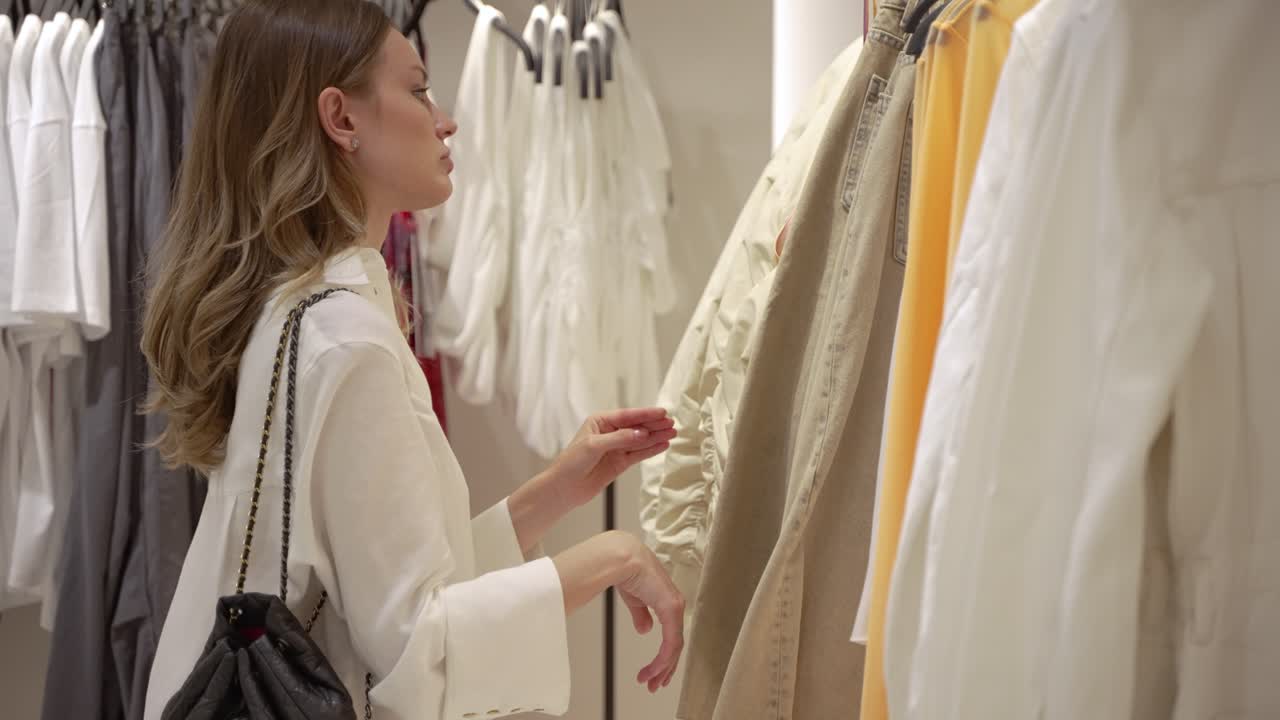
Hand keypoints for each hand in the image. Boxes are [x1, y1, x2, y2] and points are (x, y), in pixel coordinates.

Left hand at [550, 408, 675, 509]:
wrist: (564, 489)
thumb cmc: (571, 463)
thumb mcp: (594, 446)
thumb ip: (619, 438)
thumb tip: (642, 433)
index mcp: (600, 421)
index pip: (627, 416)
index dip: (645, 414)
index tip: (662, 413)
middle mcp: (610, 432)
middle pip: (636, 426)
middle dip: (654, 425)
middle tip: (671, 424)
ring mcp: (617, 448)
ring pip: (640, 440)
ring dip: (656, 437)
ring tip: (672, 433)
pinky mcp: (620, 462)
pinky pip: (639, 454)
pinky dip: (651, 450)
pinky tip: (663, 445)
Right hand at [553, 532, 685, 693]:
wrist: (622, 558)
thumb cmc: (627, 572)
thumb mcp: (636, 599)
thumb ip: (642, 615)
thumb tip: (646, 630)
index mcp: (669, 603)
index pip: (672, 637)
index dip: (665, 658)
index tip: (655, 674)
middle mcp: (676, 606)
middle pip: (675, 645)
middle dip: (664, 668)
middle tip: (654, 685)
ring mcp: (676, 608)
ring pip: (674, 647)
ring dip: (661, 667)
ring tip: (649, 681)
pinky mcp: (671, 609)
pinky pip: (671, 642)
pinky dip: (662, 658)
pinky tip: (654, 668)